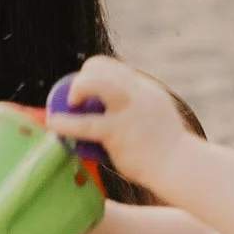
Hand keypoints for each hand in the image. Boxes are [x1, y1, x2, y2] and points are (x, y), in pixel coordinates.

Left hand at [45, 55, 196, 188]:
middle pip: (103, 68)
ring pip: (96, 84)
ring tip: (70, 103)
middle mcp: (138, 93)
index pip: (114, 68)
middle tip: (74, 99)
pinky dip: (66, 122)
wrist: (179, 165)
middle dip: (83, 78)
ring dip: (78, 88)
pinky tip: (54, 124)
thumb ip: (138, 107)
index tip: (85, 89)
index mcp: (145, 89)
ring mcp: (128, 110)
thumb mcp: (156, 116)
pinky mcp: (118, 131)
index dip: (93, 74)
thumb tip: (114, 111)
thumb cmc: (166, 148)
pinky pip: (86, 123)